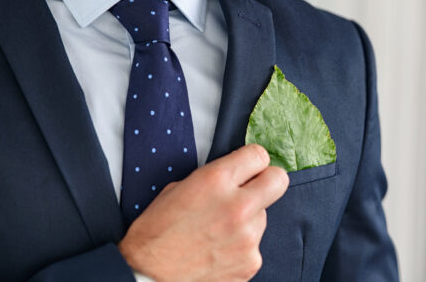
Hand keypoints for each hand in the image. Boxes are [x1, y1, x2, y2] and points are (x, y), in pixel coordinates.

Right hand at [118, 144, 288, 281]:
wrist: (147, 279)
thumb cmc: (154, 235)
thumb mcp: (176, 190)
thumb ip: (212, 179)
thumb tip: (233, 177)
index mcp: (216, 181)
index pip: (259, 155)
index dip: (253, 160)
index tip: (249, 167)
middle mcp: (237, 206)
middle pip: (278, 180)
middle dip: (268, 181)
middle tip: (253, 190)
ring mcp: (247, 237)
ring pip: (264, 216)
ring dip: (248, 219)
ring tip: (219, 231)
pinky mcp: (251, 262)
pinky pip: (255, 245)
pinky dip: (241, 246)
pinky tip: (218, 251)